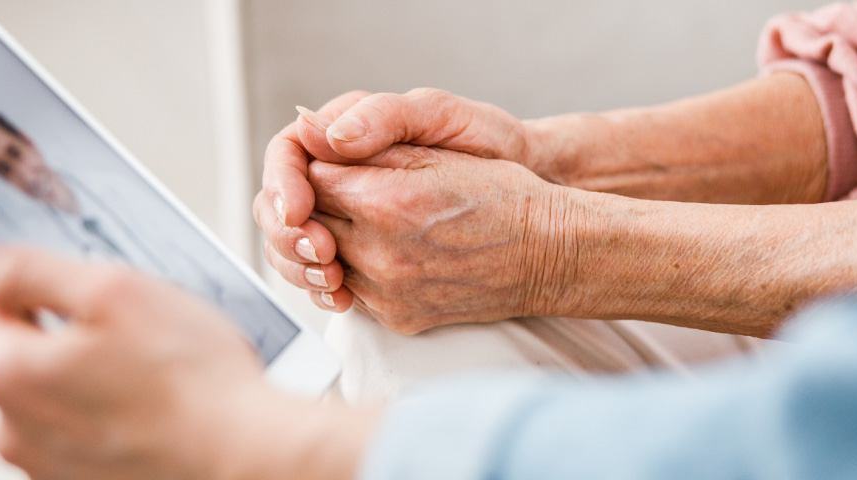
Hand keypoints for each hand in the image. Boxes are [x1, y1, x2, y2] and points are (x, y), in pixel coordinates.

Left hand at [0, 246, 374, 479]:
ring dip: (92, 374)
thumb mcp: (112, 291)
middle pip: (24, 350)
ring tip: (153, 371)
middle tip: (134, 327)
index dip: (34, 279)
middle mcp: (13, 428)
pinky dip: (111, 413)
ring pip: (55, 393)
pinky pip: (82, 430)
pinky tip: (154, 405)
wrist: (245, 456)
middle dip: (70, 330)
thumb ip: (31, 271)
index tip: (79, 281)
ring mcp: (46, 464)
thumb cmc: (192, 381)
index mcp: (8, 373)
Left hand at [263, 88, 544, 312]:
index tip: (339, 160)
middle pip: (308, 223)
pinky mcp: (395, 317)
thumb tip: (310, 131)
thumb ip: (368, 144)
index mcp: (384, 203)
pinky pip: (351, 291)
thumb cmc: (502, 195)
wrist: (547, 254)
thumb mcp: (437, 152)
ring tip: (365, 219)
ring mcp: (386, 293)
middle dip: (318, 202)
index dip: (320, 164)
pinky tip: (383, 251)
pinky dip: (356, 269)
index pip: (309, 178)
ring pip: (321, 262)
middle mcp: (378, 255)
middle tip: (349, 188)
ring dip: (332, 238)